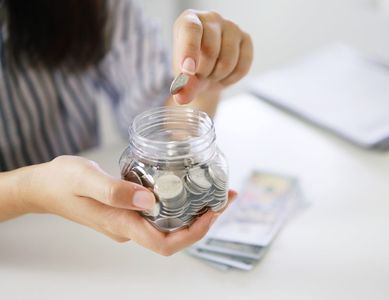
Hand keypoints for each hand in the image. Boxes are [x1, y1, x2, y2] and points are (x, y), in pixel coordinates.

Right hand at [18, 156, 235, 255]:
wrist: (43, 186)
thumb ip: (114, 190)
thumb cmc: (60, 181)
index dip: (194, 233)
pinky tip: (189, 186)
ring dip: (196, 212)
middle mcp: (129, 227)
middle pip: (176, 236)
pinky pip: (161, 213)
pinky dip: (180, 203)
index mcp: (121, 224)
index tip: (213, 213)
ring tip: (216, 191)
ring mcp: (130, 221)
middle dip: (205, 221)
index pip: (165, 243)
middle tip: (225, 197)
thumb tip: (150, 200)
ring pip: (171, 225)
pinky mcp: (129, 211)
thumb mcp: (84, 178)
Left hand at [172, 9, 252, 103]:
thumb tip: (182, 98)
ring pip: (228, 60)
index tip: (188, 70)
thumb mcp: (184, 76)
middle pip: (211, 49)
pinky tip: (224, 76)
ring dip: (218, 76)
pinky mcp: (246, 38)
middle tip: (200, 76)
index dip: (190, 50)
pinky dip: (232, 78)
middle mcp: (211, 18)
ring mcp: (231, 27)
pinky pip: (243, 66)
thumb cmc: (192, 66)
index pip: (191, 30)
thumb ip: (183, 86)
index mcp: (189, 20)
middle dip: (204, 71)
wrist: (207, 70)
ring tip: (211, 74)